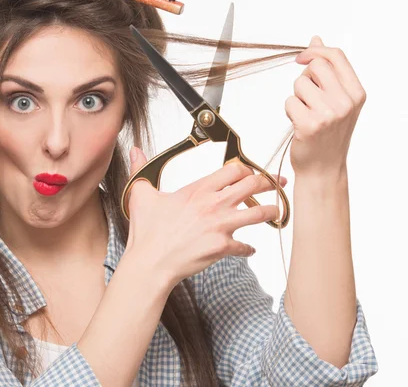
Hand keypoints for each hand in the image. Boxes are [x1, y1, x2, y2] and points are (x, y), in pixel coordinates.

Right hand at [124, 146, 286, 289]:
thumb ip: (141, 169)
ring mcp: (220, 226)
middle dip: (269, 183)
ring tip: (276, 212)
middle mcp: (213, 204)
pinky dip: (249, 248)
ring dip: (271, 212)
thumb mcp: (141, 194)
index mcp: (197, 189)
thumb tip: (135, 151)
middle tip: (278, 184)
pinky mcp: (223, 247)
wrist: (150, 262)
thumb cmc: (147, 231)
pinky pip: (245, 246)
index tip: (249, 173)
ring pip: (259, 213)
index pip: (233, 170)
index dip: (245, 169)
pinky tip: (249, 248)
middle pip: (253, 186)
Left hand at [285, 36, 366, 175]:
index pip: (335, 56)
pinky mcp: (310, 124)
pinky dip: (290, 111)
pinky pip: (289, 102)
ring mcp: (329, 113)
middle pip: (315, 66)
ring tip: (305, 114)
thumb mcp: (337, 100)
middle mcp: (346, 101)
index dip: (314, 51)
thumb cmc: (328, 134)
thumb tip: (316, 39)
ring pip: (299, 84)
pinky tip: (299, 125)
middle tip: (307, 98)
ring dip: (296, 98)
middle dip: (304, 78)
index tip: (301, 58)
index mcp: (356, 93)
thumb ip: (328, 70)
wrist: (323, 168)